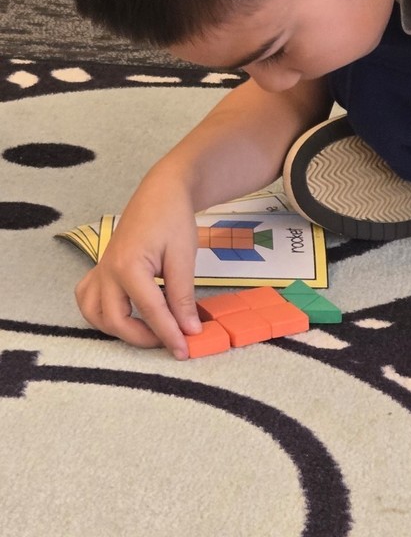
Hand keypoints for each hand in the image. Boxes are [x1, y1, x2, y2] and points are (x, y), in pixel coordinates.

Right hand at [75, 173, 201, 357]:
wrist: (161, 192)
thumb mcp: (183, 257)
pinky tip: (123, 312)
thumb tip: (188, 331)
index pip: (150, 312)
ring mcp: (100, 270)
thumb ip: (183, 297)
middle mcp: (107, 271)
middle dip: (143, 338)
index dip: (169, 334)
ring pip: (94, 314)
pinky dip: (100, 313)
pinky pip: (88, 299)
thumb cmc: (173, 219)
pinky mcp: (101, 268)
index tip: (185, 350)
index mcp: (128, 266)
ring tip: (147, 330)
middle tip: (171, 340)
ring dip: (118, 330)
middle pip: (116, 321)